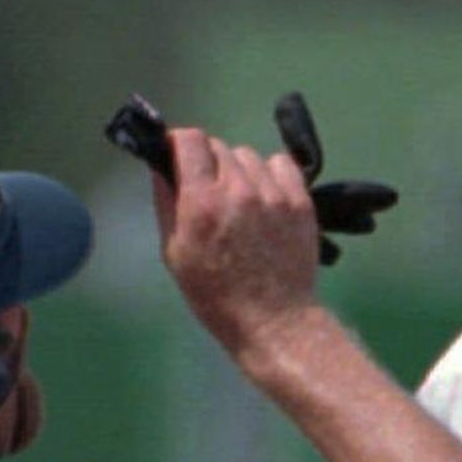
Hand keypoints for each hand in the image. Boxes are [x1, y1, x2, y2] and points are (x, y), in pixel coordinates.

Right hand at [112, 93, 397, 267]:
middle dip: (207, 163)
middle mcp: (238, 190)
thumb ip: (167, 203)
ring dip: (238, 170)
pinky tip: (266, 196)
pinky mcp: (301, 201)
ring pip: (248, 156)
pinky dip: (270, 173)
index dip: (179, 142)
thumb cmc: (214, 294)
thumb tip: (160, 166)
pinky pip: (282, 164)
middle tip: (209, 190)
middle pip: (218, 147)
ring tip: (240, 199)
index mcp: (202, 203)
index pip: (189, 141)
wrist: (273, 319)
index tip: (177, 154)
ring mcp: (273, 194)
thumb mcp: (175, 253)